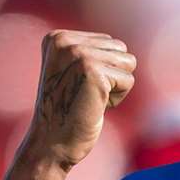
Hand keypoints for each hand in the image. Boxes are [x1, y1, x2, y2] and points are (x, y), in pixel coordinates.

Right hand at [28, 30, 136, 168]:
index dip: (103, 70)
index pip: (110, 42)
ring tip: (90, 98)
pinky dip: (117, 98)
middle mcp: (65, 41)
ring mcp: (77, 54)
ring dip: (116, 87)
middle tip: (86, 94)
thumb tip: (121, 47)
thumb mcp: (73, 72)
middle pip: (121, 50)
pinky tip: (94, 106)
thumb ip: (92, 52)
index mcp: (58, 37)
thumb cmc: (68, 112)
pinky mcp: (92, 71)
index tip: (80, 86)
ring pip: (128, 63)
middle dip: (112, 76)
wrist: (51, 143)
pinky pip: (128, 81)